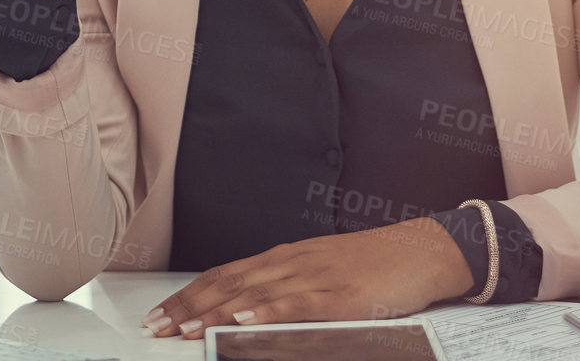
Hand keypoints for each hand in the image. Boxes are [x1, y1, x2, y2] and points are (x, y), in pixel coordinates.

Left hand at [141, 218, 474, 338]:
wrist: (421, 251)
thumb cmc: (372, 264)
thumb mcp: (320, 270)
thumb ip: (284, 286)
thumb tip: (245, 308)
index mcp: (285, 257)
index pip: (225, 274)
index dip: (189, 294)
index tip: (161, 312)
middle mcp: (292, 263)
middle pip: (230, 283)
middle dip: (189, 306)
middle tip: (158, 325)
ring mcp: (316, 277)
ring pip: (256, 294)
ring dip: (217, 313)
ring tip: (187, 328)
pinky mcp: (340, 295)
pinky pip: (298, 304)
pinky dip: (269, 313)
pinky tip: (247, 321)